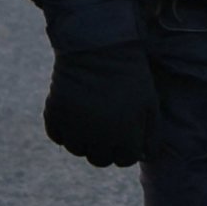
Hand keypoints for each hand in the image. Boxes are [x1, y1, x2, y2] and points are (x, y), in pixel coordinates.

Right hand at [43, 39, 162, 166]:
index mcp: (125, 133)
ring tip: (90, 121)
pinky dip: (63, 130)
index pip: (124, 160)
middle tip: (106, 130)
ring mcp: (74, 125)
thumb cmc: (130, 74)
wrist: (98, 45)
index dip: (126, 150)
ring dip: (84, 140)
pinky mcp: (55, 113)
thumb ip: (152, 133)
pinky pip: (56, 136)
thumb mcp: (149, 102)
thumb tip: (146, 156)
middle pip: (99, 160)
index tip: (125, 137)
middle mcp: (98, 135)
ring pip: (76, 150)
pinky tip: (74, 114)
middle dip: (105, 149)